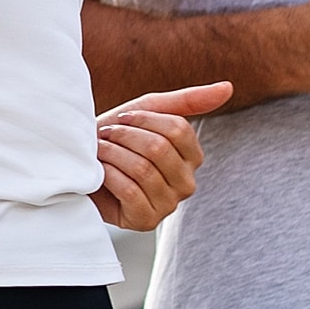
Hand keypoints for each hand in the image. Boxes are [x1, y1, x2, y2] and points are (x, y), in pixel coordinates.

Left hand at [90, 82, 229, 230]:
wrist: (80, 164)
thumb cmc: (116, 137)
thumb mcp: (148, 111)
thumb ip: (188, 100)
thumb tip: (228, 87)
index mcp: (192, 157)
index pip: (179, 129)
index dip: (144, 119)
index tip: (123, 118)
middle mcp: (186, 183)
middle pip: (159, 149)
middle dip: (125, 137)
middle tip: (106, 135)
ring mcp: (168, 205)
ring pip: (142, 169)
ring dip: (112, 154)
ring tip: (100, 151)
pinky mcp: (146, 221)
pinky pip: (129, 190)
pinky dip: (108, 175)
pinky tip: (100, 172)